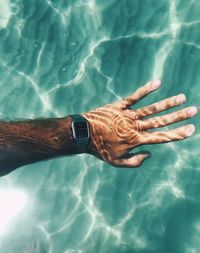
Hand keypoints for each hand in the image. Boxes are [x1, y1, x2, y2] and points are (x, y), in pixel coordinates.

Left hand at [82, 80, 197, 167]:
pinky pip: (135, 97)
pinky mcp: (120, 106)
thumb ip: (135, 161)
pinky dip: (146, 90)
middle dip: (179, 116)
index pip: (161, 137)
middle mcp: (135, 126)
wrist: (83, 134)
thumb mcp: (117, 162)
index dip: (177, 134)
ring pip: (152, 109)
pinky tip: (158, 83)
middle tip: (194, 110)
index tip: (191, 129)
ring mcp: (128, 115)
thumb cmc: (100, 149)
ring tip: (182, 98)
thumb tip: (150, 154)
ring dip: (168, 103)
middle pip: (161, 121)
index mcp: (136, 140)